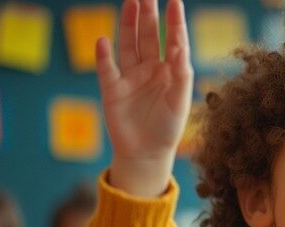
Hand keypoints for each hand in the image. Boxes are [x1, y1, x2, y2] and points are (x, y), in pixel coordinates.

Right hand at [96, 0, 192, 196]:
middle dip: (148, 14)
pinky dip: (103, 54)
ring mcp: (130, 77)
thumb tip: (180, 46)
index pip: (173, 41)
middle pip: (149, 36)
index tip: (175, 1)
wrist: (146, 154)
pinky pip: (106, 67)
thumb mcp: (180, 101)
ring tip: (130, 2)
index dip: (174, 21)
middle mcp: (150, 69)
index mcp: (170, 72)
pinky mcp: (111, 89)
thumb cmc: (168, 129)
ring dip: (128, 24)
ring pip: (128, 44)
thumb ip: (181, 74)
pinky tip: (103, 40)